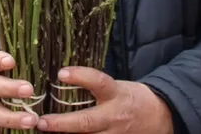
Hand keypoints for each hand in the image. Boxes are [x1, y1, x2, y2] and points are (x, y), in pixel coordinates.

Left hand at [37, 67, 173, 133]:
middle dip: (62, 123)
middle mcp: (114, 117)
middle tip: (42, 121)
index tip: (61, 73)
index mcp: (116, 94)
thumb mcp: (117, 86)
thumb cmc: (130, 98)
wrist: (159, 118)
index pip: (99, 82)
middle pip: (86, 122)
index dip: (80, 77)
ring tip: (45, 133)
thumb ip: (94, 87)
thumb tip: (62, 79)